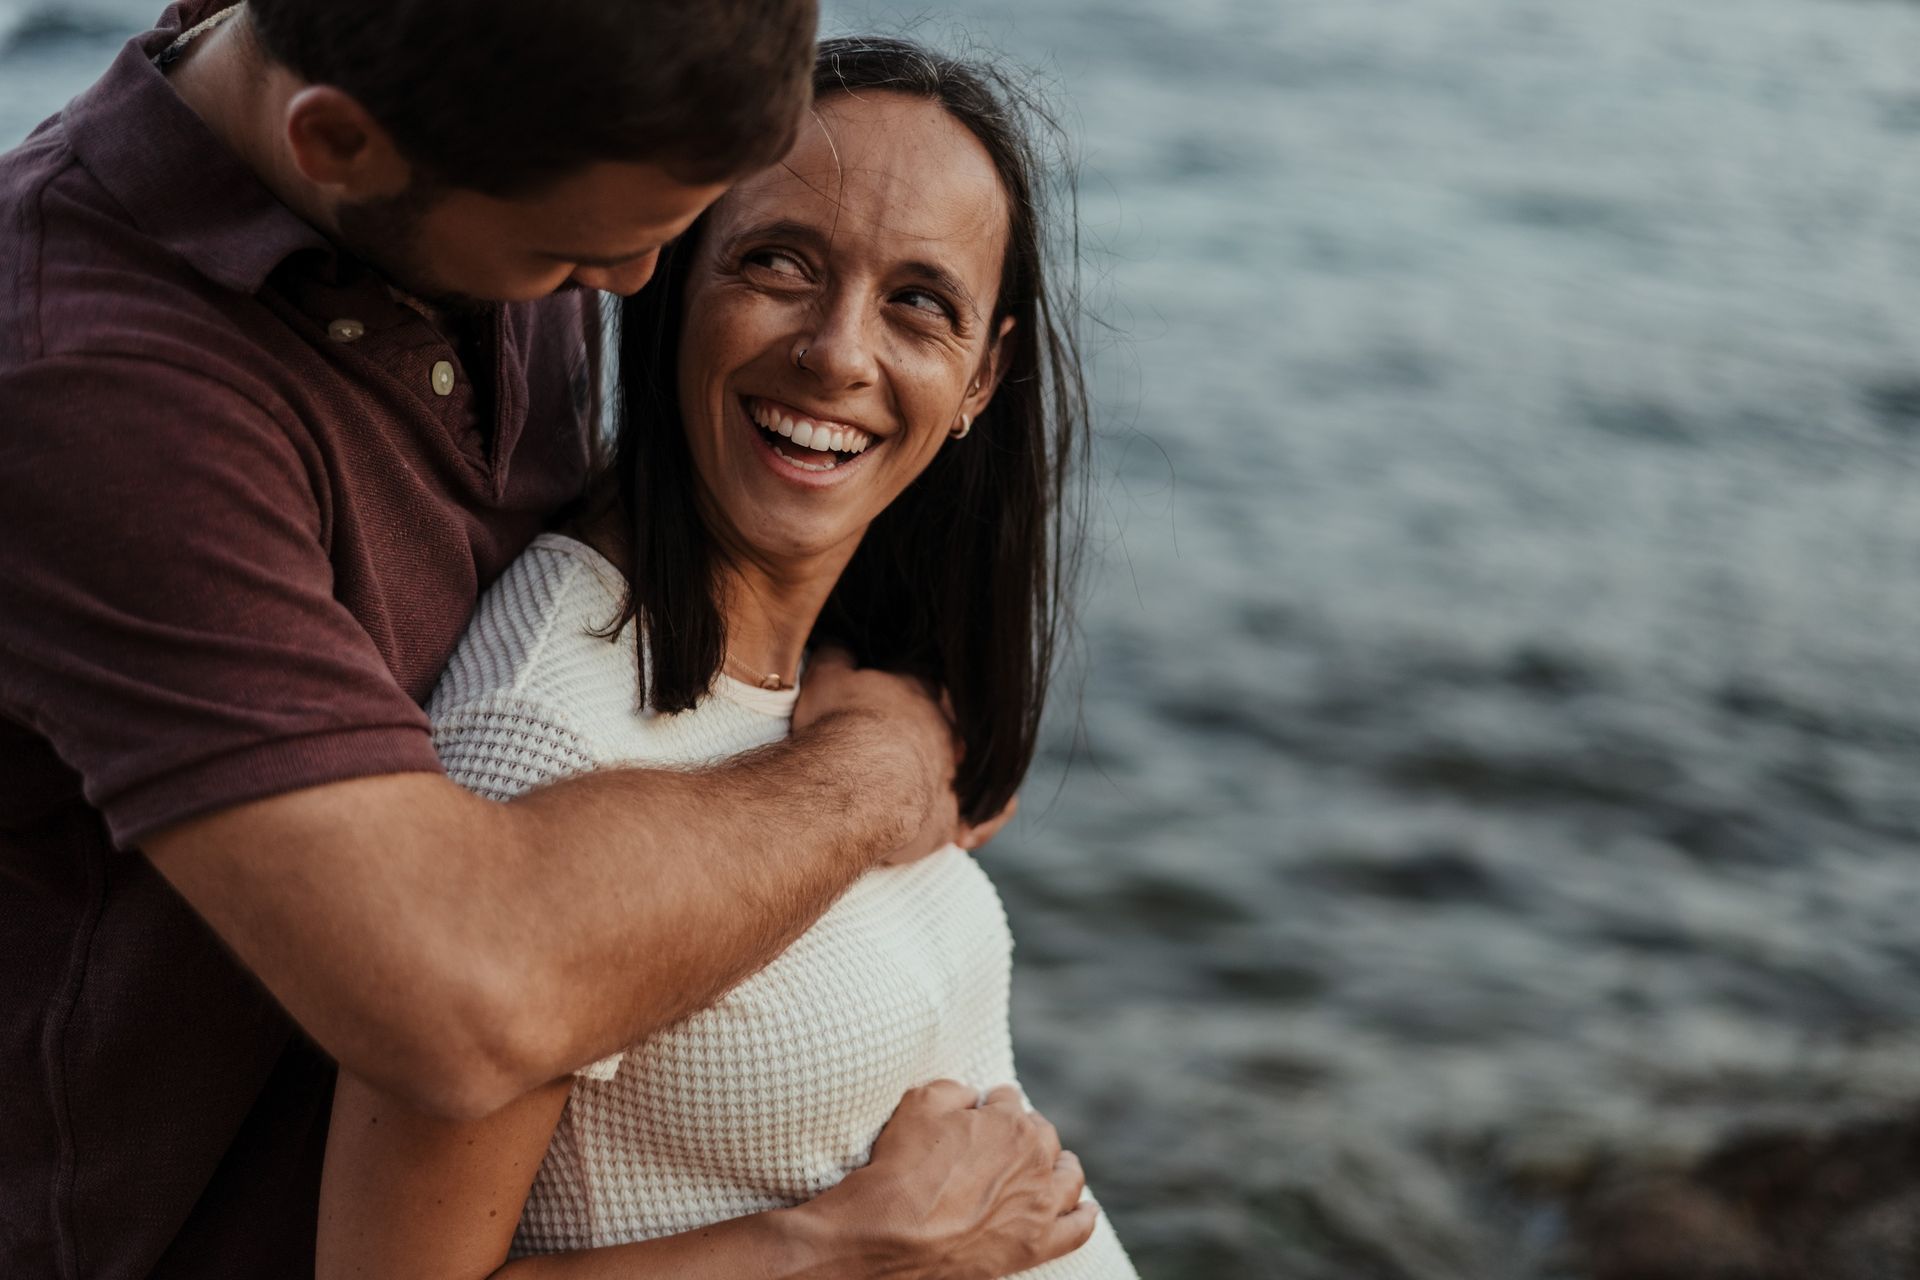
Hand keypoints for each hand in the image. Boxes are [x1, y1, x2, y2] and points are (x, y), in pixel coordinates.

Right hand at [796, 650, 1011, 865]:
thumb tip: (838, 645)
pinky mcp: (953, 815)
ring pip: (971, 769)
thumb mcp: (826, 679)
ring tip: (932, 787)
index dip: (908, 694)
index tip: (890, 705)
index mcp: (918, 693)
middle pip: (949, 727)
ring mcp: (954, 772)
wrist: (860, 782)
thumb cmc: (840, 726)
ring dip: (957, 776)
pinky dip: (983, 822)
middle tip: (903, 751)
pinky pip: (981, 818)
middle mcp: (945, 730)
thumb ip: (835, 657)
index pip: (923, 684)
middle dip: (934, 736)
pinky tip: (968, 831)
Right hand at [799, 1081, 1097, 1278]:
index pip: (1008, 1101)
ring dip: (1063, 1166)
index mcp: (1011, 1124)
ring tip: (1057, 1165)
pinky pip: (1077, 1229)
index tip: (983, 1110)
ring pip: (1068, 1178)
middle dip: (1026, 1132)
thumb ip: (952, 1089)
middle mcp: (1035, 1161)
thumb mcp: (918, 1104)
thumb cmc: (902, 1168)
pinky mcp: (1036, 1245)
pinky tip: (1084, 1208)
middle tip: (1006, 1140)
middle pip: (1042, 1136)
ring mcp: (1040, 1206)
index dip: (992, 1104)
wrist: (892, 1235)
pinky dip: (1083, 1216)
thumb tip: (969, 1096)